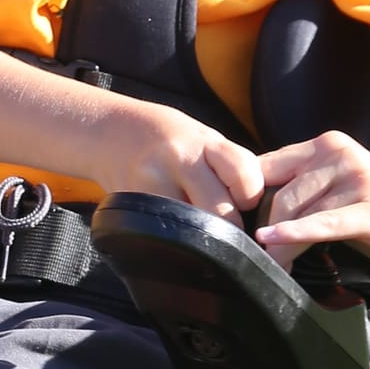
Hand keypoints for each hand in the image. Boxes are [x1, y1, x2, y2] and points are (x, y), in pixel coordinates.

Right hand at [98, 102, 262, 221]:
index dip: (251, 195)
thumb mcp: (202, 139)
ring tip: (200, 229)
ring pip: (191, 227)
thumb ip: (229, 167)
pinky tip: (176, 227)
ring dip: (201, 236)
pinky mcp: (134, 205)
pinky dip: (176, 237)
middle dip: (229, 226)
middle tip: (227, 229)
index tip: (245, 202)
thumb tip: (258, 210)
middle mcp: (178, 160)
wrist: (111, 132)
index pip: (243, 174)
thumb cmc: (168, 138)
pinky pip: (165, 231)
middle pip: (218, 210)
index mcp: (203, 142)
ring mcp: (152, 184)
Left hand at [255, 129, 369, 274]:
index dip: (247, 198)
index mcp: (325, 145)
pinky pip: (325, 224)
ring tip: (277, 268)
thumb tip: (250, 208)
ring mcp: (357, 178)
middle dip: (266, 230)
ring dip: (282, 247)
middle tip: (261, 260)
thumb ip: (300, 187)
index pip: (267, 166)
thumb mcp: (335, 186)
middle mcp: (339, 154)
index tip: (233, 226)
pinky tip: (275, 243)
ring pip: (299, 213)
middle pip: (281, 194)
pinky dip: (297, 234)